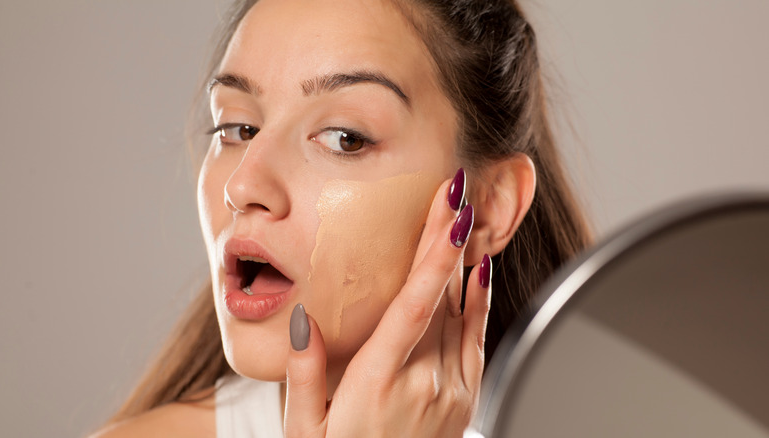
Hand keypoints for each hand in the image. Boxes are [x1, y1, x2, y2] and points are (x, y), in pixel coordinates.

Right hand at [284, 171, 492, 436]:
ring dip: (466, 259)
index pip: (415, 303)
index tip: (448, 210)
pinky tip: (478, 268)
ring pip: (462, 310)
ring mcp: (451, 390)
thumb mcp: (304, 427)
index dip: (435, 252)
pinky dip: (479, 297)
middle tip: (458, 187)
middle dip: (450, 237)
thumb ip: (304, 373)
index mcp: (378, 381)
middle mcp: (424, 381)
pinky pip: (477, 335)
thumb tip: (303, 321)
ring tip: (468, 211)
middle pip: (442, 294)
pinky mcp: (466, 397)